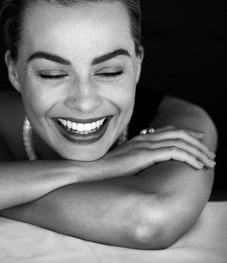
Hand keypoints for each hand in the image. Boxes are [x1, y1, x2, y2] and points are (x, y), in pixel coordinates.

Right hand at [92, 125, 215, 179]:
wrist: (91, 170)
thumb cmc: (106, 168)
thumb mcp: (124, 160)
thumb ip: (137, 157)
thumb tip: (147, 162)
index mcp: (141, 139)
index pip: (169, 131)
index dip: (187, 134)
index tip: (199, 139)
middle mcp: (145, 139)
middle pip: (178, 135)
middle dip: (197, 143)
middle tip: (210, 153)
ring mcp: (145, 146)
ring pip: (180, 143)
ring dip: (197, 152)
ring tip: (209, 162)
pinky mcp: (145, 155)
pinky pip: (174, 153)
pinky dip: (189, 158)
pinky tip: (197, 166)